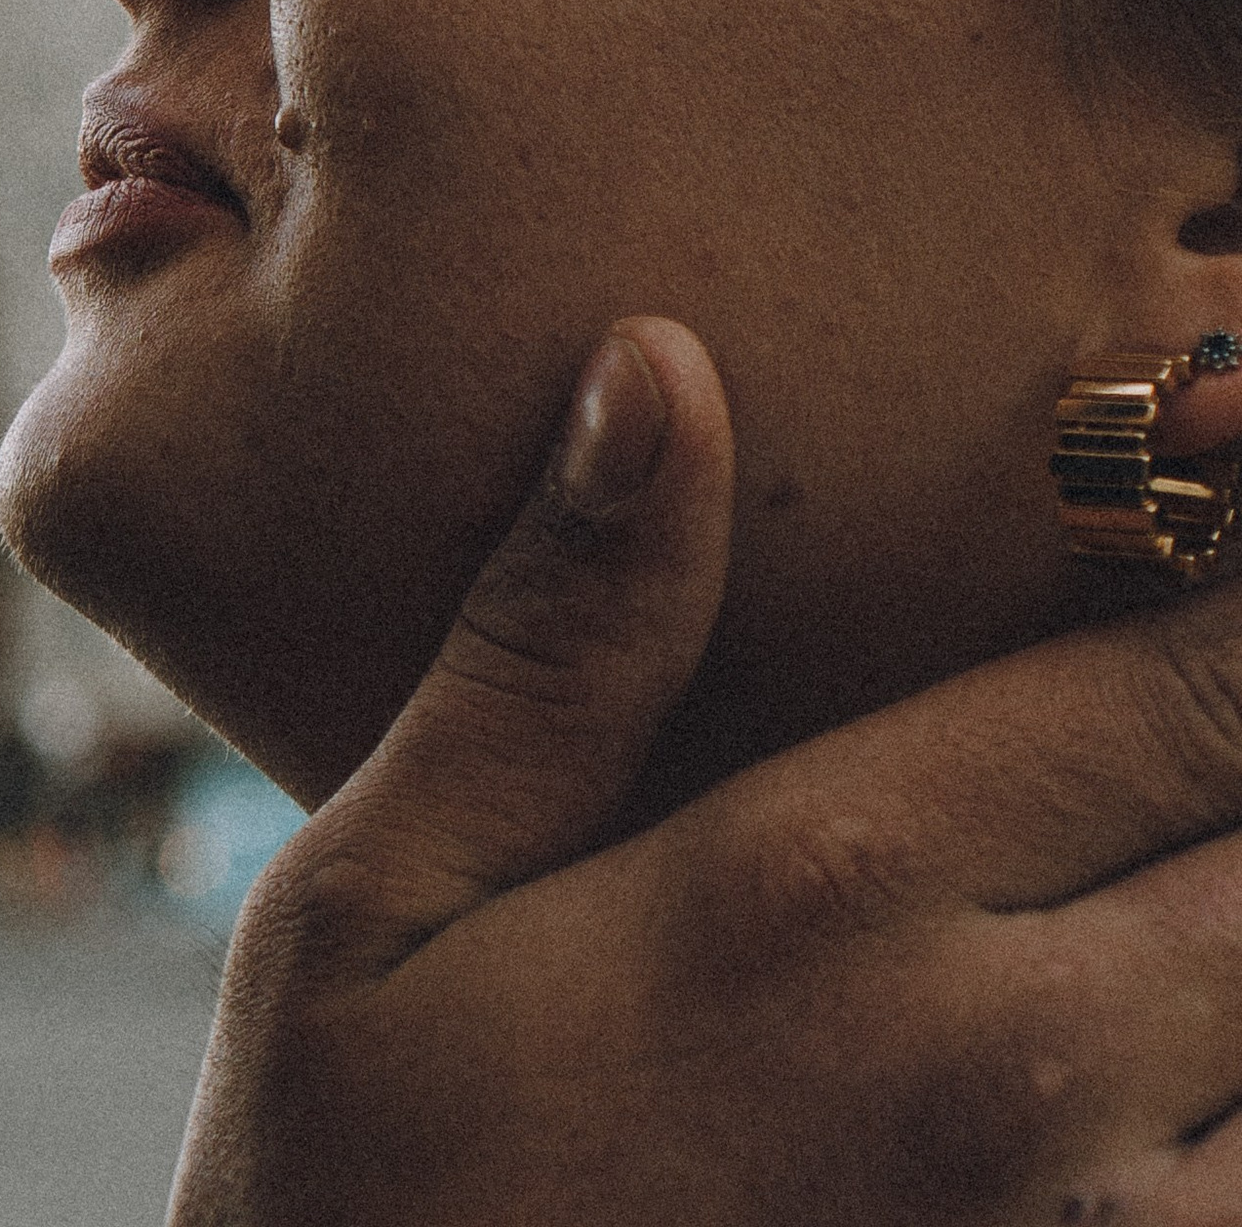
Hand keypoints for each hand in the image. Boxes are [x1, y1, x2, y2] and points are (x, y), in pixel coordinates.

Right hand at [174, 320, 1241, 1219]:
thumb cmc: (352, 1207)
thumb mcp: (375, 901)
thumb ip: (554, 645)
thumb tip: (657, 364)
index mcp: (829, 887)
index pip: (1184, 684)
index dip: (1237, 577)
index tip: (1215, 492)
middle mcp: (1009, 1064)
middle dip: (1241, 743)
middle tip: (1167, 713)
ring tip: (1164, 857)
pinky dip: (1231, 1116)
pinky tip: (1165, 1063)